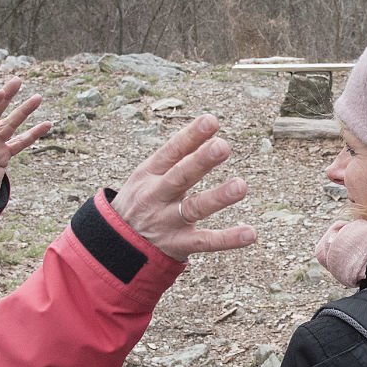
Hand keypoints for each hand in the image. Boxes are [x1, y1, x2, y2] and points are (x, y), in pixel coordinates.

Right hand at [111, 114, 256, 261]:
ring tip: (241, 186)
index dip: (190, 136)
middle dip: (201, 161)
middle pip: (181, 176)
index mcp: (149, 174)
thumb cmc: (142, 200)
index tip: (211, 121)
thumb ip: (176, 155)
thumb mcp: (147, 175)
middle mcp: (156, 196)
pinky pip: (205, 242)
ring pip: (194, 208)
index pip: (171, 152)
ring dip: (217, 197)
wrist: (116, 244)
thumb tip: (208, 123)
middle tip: (223, 146)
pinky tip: (250, 233)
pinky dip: (228, 239)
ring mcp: (167, 221)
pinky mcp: (178, 245)